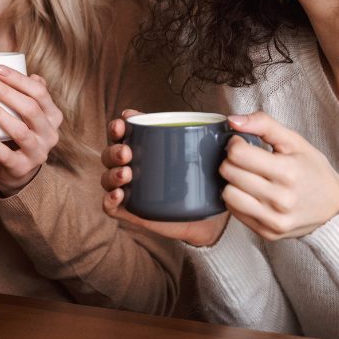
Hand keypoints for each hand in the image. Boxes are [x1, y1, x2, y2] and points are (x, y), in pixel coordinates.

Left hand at [0, 65, 62, 195]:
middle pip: (30, 108)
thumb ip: (30, 96)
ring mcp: (38, 152)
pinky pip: (5, 154)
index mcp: (53, 116)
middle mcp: (50, 134)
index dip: (19, 79)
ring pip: (19, 130)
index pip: (39, 92)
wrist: (18, 171)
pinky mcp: (22, 168)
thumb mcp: (29, 115)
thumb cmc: (20, 134)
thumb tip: (32, 74)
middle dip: (5, 92)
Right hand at [100, 110, 228, 247]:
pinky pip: (109, 206)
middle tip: (127, 152)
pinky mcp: (131, 211)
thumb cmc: (205, 179)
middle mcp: (133, 164)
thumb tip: (232, 122)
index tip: (125, 121)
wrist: (210, 217)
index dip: (119, 124)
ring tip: (126, 174)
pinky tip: (119, 195)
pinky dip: (109, 199)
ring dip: (112, 173)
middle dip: (114, 150)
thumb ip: (220, 138)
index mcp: (146, 145)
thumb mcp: (211, 156)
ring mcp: (130, 189)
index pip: (123, 130)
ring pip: (107, 177)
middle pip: (110, 153)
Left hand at [218, 112, 338, 240]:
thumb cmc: (313, 172)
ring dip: (232, 182)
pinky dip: (238, 199)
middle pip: (229, 173)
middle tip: (244, 159)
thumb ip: (264, 124)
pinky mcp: (267, 233)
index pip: (238, 154)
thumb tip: (232, 120)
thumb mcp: (295, 141)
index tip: (243, 144)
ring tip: (246, 177)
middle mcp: (280, 199)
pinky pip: (234, 212)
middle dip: (231, 161)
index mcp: (288, 172)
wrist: (334, 209)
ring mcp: (273, 219)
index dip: (235, 144)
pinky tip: (251, 193)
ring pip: (228, 195)